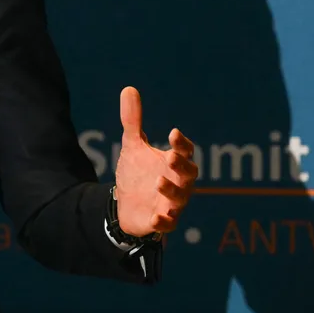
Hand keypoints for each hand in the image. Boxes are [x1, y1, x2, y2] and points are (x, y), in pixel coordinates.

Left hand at [113, 86, 196, 237]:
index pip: (185, 151)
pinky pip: (167, 224)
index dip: (181, 143)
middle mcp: (177, 182)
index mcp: (173, 162)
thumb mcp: (132, 145)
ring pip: (179, 198)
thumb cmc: (136, 173)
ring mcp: (171, 203)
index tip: (173, 133)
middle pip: (189, 174)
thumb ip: (133, 120)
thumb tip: (128, 89)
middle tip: (170, 157)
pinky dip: (164, 221)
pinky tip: (156, 217)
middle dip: (182, 166)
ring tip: (158, 182)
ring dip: (171, 190)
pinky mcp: (161, 221)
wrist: (124, 204)